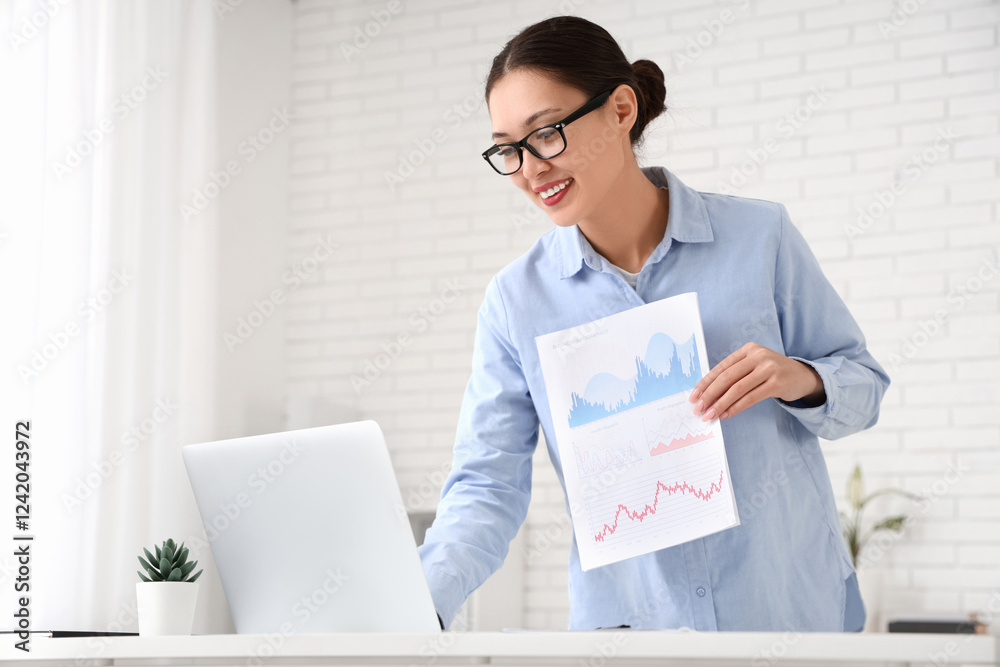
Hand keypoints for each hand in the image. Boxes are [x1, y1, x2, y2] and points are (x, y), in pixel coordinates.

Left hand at [689, 343, 824, 420]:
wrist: (803, 376)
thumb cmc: (773, 372)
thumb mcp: (754, 365)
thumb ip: (735, 374)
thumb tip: (709, 393)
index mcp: (748, 349)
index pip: (721, 367)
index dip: (705, 382)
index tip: (693, 396)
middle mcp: (758, 356)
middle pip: (727, 378)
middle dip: (709, 395)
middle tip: (698, 408)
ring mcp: (768, 369)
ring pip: (737, 389)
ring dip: (720, 404)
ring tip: (709, 415)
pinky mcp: (776, 383)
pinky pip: (750, 398)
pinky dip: (736, 408)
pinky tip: (726, 415)